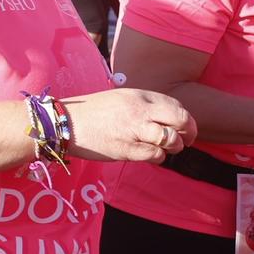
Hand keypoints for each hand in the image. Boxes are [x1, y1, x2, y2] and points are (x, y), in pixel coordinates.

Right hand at [60, 89, 195, 162]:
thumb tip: (166, 120)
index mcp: (138, 95)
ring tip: (167, 149)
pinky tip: (150, 155)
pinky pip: (155, 155)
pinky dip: (158, 157)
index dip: (184, 119)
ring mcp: (134, 129)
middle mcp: (139, 110)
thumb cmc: (91, 112)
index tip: (184, 127)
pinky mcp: (126, 148)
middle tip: (186, 140)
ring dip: (174, 147)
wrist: (64, 123)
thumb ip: (143, 106)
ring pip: (171, 139)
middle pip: (180, 120)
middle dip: (189, 132)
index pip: (175, 105)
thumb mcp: (120, 99)